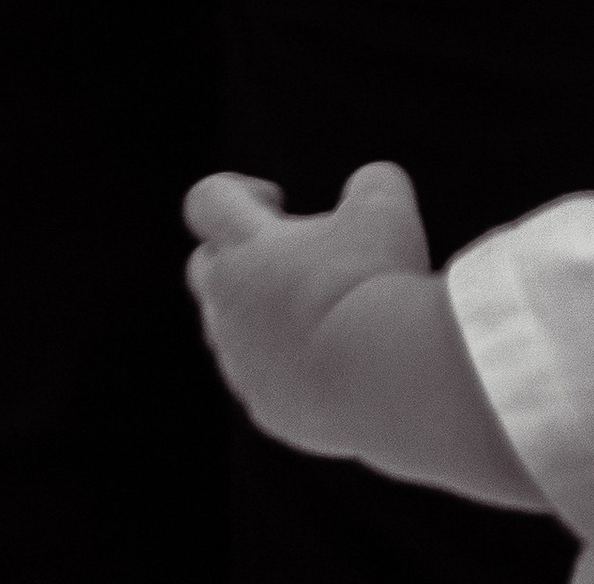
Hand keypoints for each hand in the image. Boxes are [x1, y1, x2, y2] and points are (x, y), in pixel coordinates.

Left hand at [183, 159, 429, 456]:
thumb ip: (371, 183)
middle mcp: (229, 304)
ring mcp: (243, 362)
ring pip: (228, 330)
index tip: (278, 201)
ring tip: (317, 316)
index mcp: (246, 246)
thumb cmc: (382, 286)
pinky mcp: (265, 410)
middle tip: (294, 262)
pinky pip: (262, 383)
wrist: (389, 384)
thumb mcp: (387, 211)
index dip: (236, 191)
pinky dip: (286, 372)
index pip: (206, 200)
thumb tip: (370, 185)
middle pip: (204, 266)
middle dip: (238, 257)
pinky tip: (332, 369)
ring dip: (261, 317)